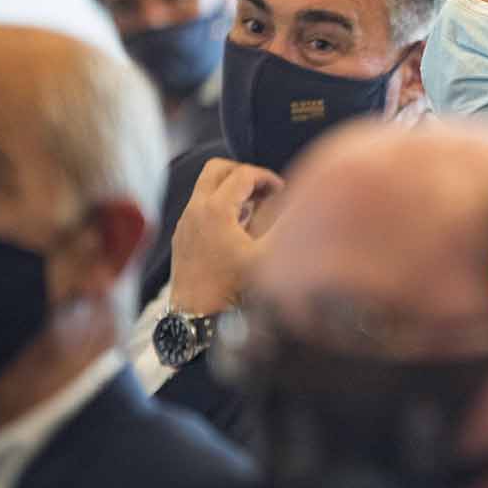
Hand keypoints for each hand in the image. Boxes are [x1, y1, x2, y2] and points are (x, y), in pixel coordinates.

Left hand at [169, 159, 282, 314]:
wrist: (195, 319)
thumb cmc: (232, 290)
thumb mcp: (268, 256)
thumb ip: (288, 226)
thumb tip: (305, 206)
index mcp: (216, 210)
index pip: (244, 174)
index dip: (267, 178)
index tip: (283, 192)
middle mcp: (195, 211)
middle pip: (216, 168)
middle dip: (243, 173)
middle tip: (264, 190)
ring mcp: (185, 223)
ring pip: (205, 187)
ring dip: (230, 190)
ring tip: (255, 210)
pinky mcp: (182, 237)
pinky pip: (199, 206)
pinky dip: (219, 206)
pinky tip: (238, 229)